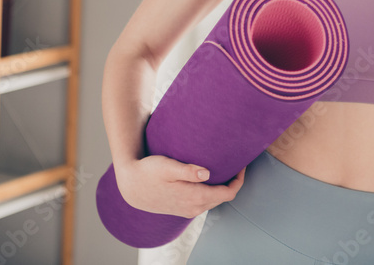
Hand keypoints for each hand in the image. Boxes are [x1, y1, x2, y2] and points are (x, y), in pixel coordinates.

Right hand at [114, 154, 245, 218]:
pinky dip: (212, 192)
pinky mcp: (183, 209)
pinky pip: (205, 202)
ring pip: (214, 201)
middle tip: (236, 163)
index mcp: (193, 196)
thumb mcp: (167, 166)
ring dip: (222, 188)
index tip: (242, 164)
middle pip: (223, 198)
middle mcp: (194, 207)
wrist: (131, 187)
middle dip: (233, 182)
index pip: (228, 193)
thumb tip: (207, 173)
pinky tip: (209, 179)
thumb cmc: (148, 172)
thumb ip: (188, 170)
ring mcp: (188, 210)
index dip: (238, 180)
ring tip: (224, 169)